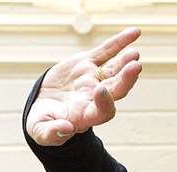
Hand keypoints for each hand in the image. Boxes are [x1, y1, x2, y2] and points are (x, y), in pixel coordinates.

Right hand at [26, 26, 142, 145]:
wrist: (43, 103)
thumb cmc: (43, 121)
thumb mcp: (40, 131)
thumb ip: (51, 134)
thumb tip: (65, 129)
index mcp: (86, 115)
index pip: (103, 112)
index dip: (105, 103)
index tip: (99, 90)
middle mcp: (95, 97)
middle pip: (116, 90)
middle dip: (126, 80)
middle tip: (135, 67)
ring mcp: (94, 78)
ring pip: (114, 70)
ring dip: (125, 62)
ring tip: (134, 54)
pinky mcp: (89, 62)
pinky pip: (107, 51)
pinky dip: (120, 42)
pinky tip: (135, 32)